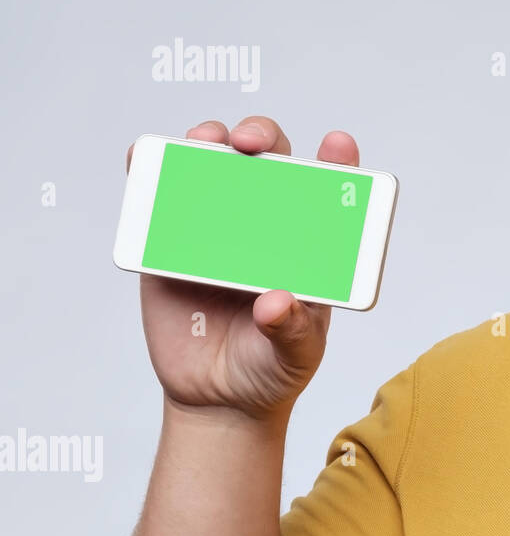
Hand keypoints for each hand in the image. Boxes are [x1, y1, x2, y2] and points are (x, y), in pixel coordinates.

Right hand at [126, 118, 359, 419]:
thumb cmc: (273, 366)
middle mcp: (268, 222)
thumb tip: (276, 302)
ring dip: (207, 142)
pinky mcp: (173, 244)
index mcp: (312, 241)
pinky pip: (161, 199)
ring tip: (204, 143)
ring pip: (214, 166)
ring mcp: (219, 228)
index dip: (337, 158)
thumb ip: (294, 329)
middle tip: (250, 144)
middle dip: (260, 137)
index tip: (338, 144)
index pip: (331, 188)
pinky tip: (145, 159)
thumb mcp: (296, 353)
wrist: (218, 398)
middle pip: (267, 159)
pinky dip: (151, 172)